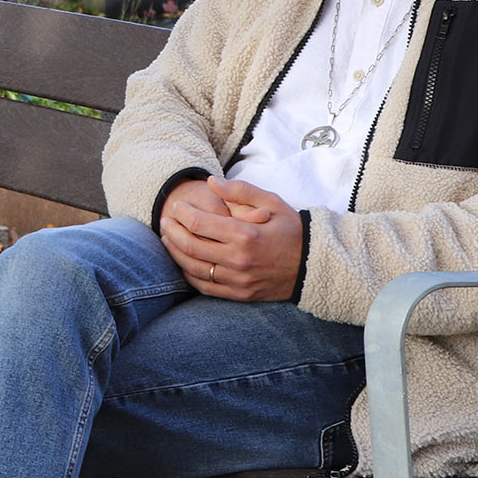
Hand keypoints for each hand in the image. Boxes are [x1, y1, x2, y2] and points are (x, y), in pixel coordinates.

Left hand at [159, 176, 302, 301]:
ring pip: (193, 268)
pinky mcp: (239, 294)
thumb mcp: (272, 203)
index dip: (181, 213)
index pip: (199, 224)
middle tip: (164, 221)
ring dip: (175, 252)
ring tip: (167, 239)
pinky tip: (183, 261)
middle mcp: (239, 260)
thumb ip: (240, 191)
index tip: (176, 206)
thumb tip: (211, 182)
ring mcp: (238, 280)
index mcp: (245, 235)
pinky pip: (205, 287)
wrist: (313, 265)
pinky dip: (188, 273)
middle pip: (190, 246)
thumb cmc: (291, 229)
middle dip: (171, 232)